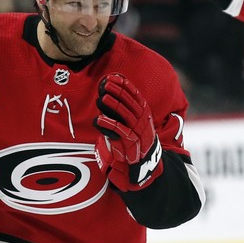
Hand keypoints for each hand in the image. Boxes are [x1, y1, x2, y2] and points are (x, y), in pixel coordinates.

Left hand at [93, 73, 162, 190]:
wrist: (144, 165)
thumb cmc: (133, 142)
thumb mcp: (131, 124)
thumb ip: (122, 112)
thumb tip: (106, 97)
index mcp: (144, 114)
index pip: (136, 96)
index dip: (126, 86)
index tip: (115, 77)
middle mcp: (143, 121)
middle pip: (132, 103)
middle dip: (119, 92)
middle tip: (106, 83)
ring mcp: (139, 132)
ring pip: (127, 115)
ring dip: (115, 105)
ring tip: (102, 98)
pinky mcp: (132, 145)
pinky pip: (121, 132)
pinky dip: (110, 125)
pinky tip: (98, 119)